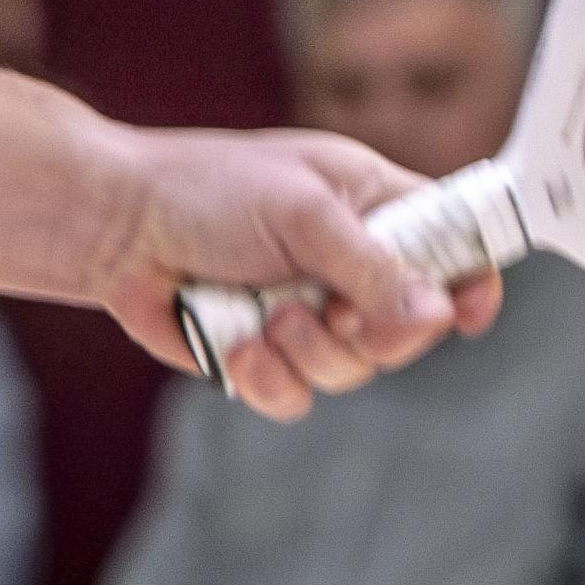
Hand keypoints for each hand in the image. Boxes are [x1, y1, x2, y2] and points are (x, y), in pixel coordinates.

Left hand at [90, 126, 492, 420]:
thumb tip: (437, 315)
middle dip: (376, 333)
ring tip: (266, 315)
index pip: (455, 249)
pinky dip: (269, 379)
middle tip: (333, 311)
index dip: (472, 285)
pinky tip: (238, 349)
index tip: (468, 315)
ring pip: (354, 370)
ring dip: (311, 351)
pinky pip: (297, 394)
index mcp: (374, 209)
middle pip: (413, 330)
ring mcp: (308, 313)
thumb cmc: (203, 191)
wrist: (113, 224)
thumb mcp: (303, 213)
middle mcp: (350, 266)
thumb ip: (373, 266)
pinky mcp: (263, 353)